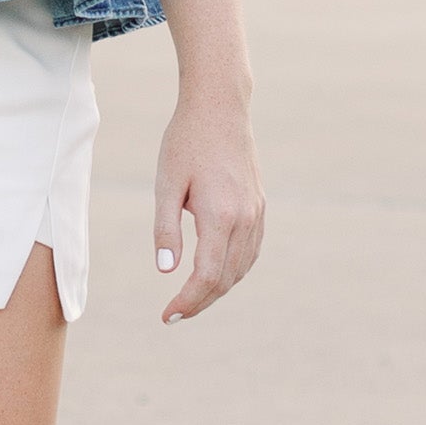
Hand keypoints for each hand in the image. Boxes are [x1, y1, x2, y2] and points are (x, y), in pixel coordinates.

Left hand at [153, 89, 265, 322]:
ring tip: (191, 298)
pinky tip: (215, 273)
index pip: (206, 276)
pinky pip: (250, 251)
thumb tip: (166, 271)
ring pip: (241, 268)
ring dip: (217, 289)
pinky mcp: (259, 206)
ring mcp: (256, 213)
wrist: (219, 108)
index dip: (187, 302)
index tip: (167, 316)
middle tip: (174, 314)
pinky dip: (233, 270)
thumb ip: (166, 229)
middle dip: (200, 302)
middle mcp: (245, 219)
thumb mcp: (166, 184)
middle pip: (226, 279)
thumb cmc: (185, 142)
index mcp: (220, 215)